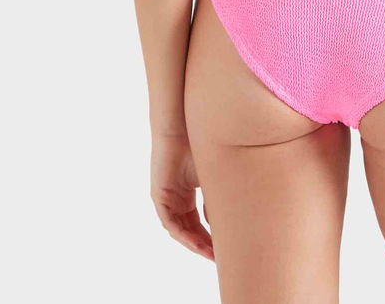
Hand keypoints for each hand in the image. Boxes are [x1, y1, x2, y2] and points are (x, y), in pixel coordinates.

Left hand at [150, 135, 213, 260]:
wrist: (180, 127)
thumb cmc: (198, 145)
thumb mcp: (211, 177)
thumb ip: (216, 198)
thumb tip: (224, 221)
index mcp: (186, 193)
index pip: (198, 222)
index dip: (210, 236)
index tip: (224, 247)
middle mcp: (175, 199)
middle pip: (189, 229)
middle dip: (204, 244)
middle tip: (219, 257)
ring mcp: (166, 199)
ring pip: (180, 230)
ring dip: (195, 243)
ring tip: (211, 254)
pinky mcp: (159, 197)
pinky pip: (170, 223)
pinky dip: (184, 235)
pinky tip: (197, 243)